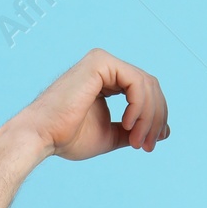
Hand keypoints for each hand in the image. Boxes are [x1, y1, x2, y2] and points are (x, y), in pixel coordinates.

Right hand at [6, 48, 170, 160]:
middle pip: (151, 87)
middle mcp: (106, 67)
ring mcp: (103, 61)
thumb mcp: (111, 135)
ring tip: (136, 140)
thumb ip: (135, 130)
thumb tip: (164, 131)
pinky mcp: (100, 62)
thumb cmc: (67, 138)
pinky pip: (137, 82)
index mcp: (107, 80)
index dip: (154, 119)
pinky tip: (127, 124)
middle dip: (155, 119)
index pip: (146, 93)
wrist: (42, 137)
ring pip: (148, 85)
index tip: (149, 145)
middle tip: (147, 145)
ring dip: (149, 117)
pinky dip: (140, 106)